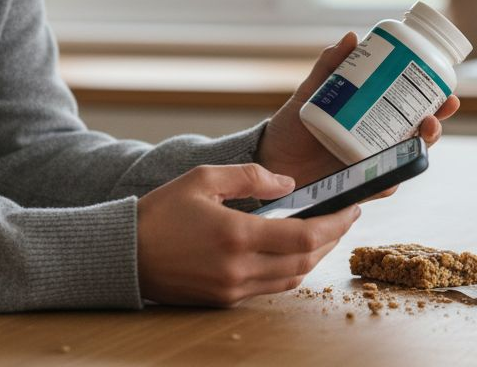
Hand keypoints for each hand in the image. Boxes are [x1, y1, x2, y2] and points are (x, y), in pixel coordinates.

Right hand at [136, 163, 359, 305]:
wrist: (124, 254)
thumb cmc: (161, 213)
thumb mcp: (203, 179)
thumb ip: (250, 177)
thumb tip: (289, 184)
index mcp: (236, 236)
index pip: (303, 236)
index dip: (334, 224)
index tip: (351, 209)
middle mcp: (239, 268)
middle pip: (304, 261)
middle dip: (331, 239)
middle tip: (344, 218)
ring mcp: (232, 289)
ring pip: (291, 279)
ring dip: (313, 257)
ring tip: (324, 232)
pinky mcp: (225, 300)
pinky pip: (270, 288)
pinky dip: (289, 270)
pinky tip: (292, 251)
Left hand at [255, 32, 460, 188]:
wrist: (269, 159)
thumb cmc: (292, 126)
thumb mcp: (312, 92)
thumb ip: (329, 66)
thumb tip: (351, 36)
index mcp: (373, 118)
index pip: (412, 109)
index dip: (435, 102)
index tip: (447, 91)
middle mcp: (377, 143)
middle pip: (418, 136)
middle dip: (435, 125)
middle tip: (435, 114)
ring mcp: (370, 166)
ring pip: (406, 160)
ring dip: (421, 149)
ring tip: (423, 133)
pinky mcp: (358, 186)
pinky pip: (382, 185)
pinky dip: (391, 178)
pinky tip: (395, 170)